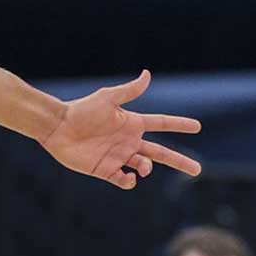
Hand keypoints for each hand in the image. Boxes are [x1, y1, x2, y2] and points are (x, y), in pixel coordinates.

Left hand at [40, 70, 201, 189]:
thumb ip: (129, 91)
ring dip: (148, 168)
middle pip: (160, 152)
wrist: (57, 127)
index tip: (197, 126)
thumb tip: (147, 74)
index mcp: (131, 123)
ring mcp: (118, 156)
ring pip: (144, 166)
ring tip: (144, 166)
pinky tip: (129, 177)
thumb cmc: (81, 110)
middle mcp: (128, 141)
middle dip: (179, 160)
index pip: (161, 123)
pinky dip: (130, 181)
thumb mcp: (107, 99)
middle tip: (198, 169)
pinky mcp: (105, 170)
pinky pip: (124, 180)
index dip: (179, 124)